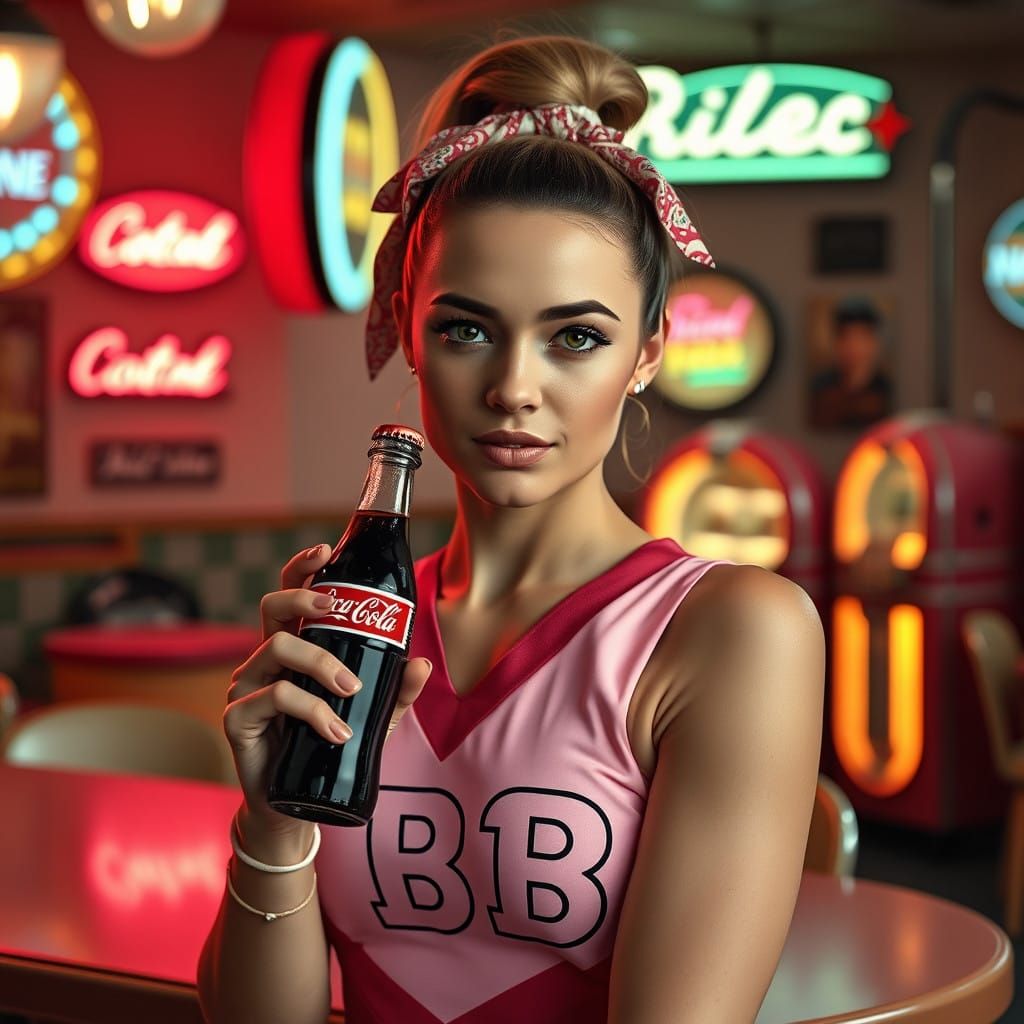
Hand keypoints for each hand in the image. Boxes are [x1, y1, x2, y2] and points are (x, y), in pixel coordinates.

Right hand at [223, 542, 431, 843]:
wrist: (297, 805)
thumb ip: (396, 692)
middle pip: (271, 607)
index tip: (324, 550)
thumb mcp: (373, 719)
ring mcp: (247, 687)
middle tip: (335, 611)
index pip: (290, 597)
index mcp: (293, 650)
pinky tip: (335, 730)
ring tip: (351, 689)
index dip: (301, 568)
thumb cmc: (330, 749)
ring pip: (276, 649)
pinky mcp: (238, 718)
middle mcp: (265, 660)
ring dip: (319, 664)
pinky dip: (311, 710)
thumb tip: (422, 664)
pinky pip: (274, 696)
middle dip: (304, 599)